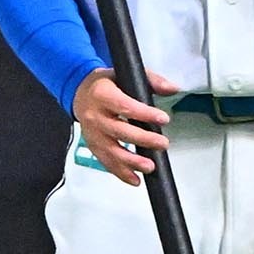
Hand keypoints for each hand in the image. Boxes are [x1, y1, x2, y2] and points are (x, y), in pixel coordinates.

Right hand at [72, 68, 177, 185]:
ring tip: (150, 166)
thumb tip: (173, 88)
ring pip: (111, 150)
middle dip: (143, 139)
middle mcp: (94, 115)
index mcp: (102, 94)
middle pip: (119, 131)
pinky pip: (105, 162)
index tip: (163, 119)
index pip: (125, 106)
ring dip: (131, 162)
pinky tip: (135, 179)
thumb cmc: (107, 84)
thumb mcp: (127, 74)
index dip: (145, 114)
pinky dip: (120, 172)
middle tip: (163, 143)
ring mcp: (92, 133)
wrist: (80, 92)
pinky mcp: (93, 146)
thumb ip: (153, 80)